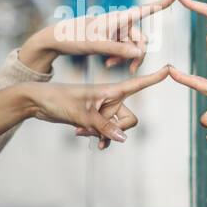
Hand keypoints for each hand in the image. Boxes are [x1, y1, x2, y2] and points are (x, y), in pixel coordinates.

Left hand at [19, 0, 176, 74]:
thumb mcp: (95, 45)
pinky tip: (109, 63)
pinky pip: (124, 48)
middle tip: (131, 68)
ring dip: (127, 57)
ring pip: (133, 46)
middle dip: (137, 53)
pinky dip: (120, 57)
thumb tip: (139, 52)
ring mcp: (117, 30)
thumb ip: (119, 49)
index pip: (144, 10)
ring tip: (111, 65)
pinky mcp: (112, 37)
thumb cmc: (73, 37)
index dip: (161, 3)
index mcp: (118, 18)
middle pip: (141, 38)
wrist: (56, 39)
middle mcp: (120, 22)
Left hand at [25, 65, 170, 148]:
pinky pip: (105, 132)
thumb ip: (103, 127)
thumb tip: (124, 138)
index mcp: (110, 90)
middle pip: (129, 119)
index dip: (155, 78)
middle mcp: (110, 99)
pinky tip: (81, 135)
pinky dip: (97, 136)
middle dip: (116, 130)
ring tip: (83, 133)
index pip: (139, 84)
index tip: (170, 69)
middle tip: (95, 131)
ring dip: (103, 135)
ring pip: (116, 129)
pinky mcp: (94, 118)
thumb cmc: (57, 99)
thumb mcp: (80, 114)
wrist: (36, 102)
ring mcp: (102, 109)